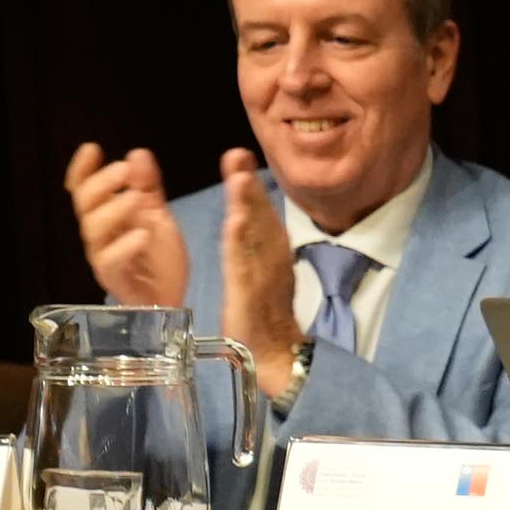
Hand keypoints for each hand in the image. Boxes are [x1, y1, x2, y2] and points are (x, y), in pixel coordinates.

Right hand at [61, 142, 186, 309]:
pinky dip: (124, 246)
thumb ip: (148, 188)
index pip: (84, 190)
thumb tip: (137, 153)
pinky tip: (142, 234)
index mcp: (107, 218)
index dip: (83, 170)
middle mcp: (100, 236)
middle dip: (101, 184)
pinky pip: (111, 261)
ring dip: (112, 210)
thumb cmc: (159, 260)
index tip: (92, 149)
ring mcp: (104, 257)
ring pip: (94, 231)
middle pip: (85, 205)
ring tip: (134, 198)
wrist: (172, 299)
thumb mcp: (158, 217)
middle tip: (123, 170)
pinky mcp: (114, 279)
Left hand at [215, 152, 303, 401]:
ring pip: (254, 234)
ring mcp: (263, 275)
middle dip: (247, 185)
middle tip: (237, 153)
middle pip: (260, 216)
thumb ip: (254, 250)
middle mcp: (271, 259)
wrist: (274, 356)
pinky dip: (241, 241)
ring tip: (237, 176)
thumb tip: (246, 224)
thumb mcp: (260, 277)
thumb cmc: (263, 318)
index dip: (250, 188)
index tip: (239, 159)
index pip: (261, 215)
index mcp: (271, 255)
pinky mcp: (250, 293)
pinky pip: (244, 263)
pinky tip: (234, 221)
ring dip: (246, 204)